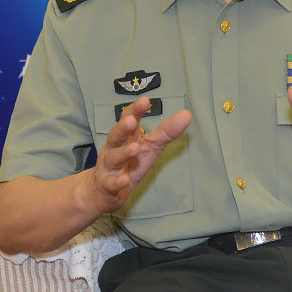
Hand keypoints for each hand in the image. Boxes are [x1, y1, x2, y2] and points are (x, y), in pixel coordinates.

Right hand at [83, 97, 190, 213]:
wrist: (104, 191)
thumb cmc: (130, 163)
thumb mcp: (150, 146)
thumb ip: (166, 132)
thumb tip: (187, 115)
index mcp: (126, 136)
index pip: (128, 119)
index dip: (136, 110)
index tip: (145, 100)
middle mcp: (114, 148)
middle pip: (116, 135)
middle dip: (123, 127)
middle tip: (132, 120)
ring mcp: (109, 167)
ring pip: (113, 158)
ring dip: (123, 153)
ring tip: (135, 148)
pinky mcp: (107, 185)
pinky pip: (111, 183)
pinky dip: (117, 181)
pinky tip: (124, 180)